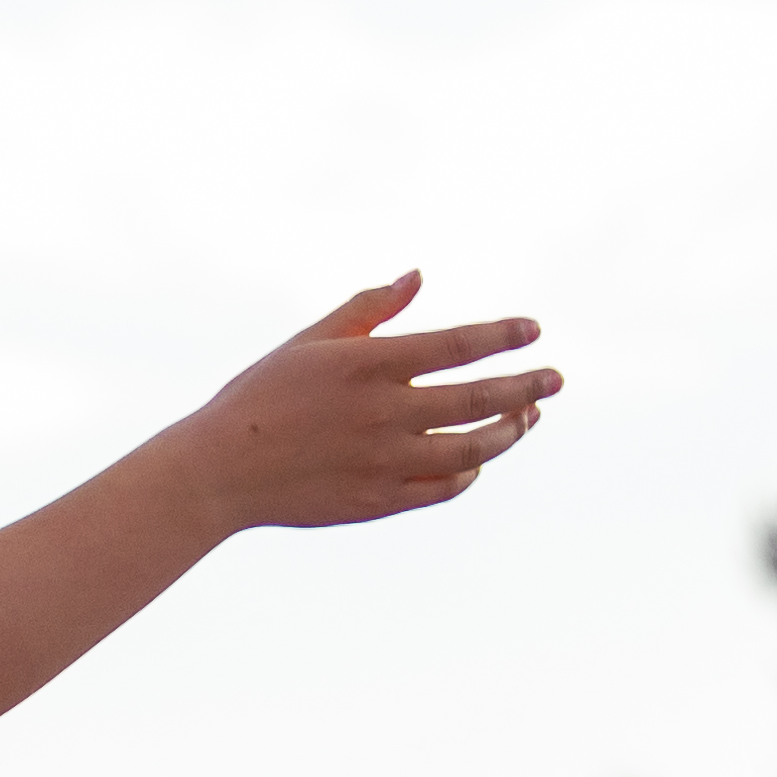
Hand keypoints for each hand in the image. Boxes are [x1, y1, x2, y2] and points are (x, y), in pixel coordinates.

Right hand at [180, 274, 557, 531]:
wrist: (219, 471)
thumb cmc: (262, 397)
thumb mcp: (309, 342)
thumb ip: (369, 308)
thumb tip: (418, 276)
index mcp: (368, 365)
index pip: (458, 345)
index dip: (503, 335)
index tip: (534, 329)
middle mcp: (384, 413)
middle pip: (479, 399)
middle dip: (527, 386)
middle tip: (556, 378)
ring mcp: (384, 461)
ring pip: (472, 449)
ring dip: (509, 431)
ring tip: (527, 416)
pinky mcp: (379, 501)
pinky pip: (445, 487)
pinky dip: (470, 472)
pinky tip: (479, 459)